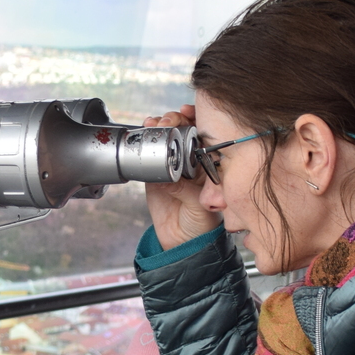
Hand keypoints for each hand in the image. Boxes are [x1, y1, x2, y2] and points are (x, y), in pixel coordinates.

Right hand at [144, 105, 220, 250]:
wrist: (182, 242)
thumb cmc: (201, 225)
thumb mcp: (198, 206)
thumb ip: (184, 190)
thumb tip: (167, 177)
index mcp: (209, 163)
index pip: (204, 133)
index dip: (198, 118)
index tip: (190, 112)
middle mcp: (192, 160)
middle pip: (183, 130)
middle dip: (176, 119)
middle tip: (169, 121)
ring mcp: (173, 164)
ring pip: (166, 136)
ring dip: (160, 125)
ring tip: (156, 123)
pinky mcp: (155, 173)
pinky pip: (150, 151)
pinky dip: (146, 138)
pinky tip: (145, 130)